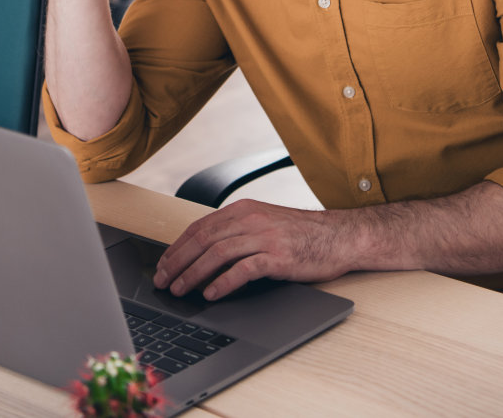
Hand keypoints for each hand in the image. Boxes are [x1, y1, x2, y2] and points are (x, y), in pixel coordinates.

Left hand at [153, 200, 355, 301]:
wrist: (340, 237)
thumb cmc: (302, 234)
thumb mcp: (264, 224)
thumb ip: (236, 233)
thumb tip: (202, 255)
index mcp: (244, 210)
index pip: (199, 227)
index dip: (176, 247)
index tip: (163, 266)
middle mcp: (252, 219)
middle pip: (203, 239)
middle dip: (178, 262)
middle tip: (163, 281)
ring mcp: (266, 237)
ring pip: (218, 253)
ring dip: (194, 274)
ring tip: (180, 290)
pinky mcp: (279, 257)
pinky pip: (244, 269)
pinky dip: (223, 282)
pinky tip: (212, 293)